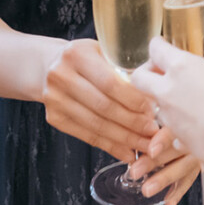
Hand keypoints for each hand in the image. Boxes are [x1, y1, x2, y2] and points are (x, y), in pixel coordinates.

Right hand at [39, 37, 159, 162]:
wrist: (48, 66)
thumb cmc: (86, 58)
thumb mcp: (102, 52)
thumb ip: (123, 69)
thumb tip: (155, 96)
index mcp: (77, 54)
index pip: (110, 83)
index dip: (133, 100)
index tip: (153, 110)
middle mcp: (62, 76)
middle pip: (104, 106)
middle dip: (133, 123)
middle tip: (154, 133)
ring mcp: (55, 99)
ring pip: (96, 125)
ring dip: (124, 139)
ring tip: (145, 146)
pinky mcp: (54, 118)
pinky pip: (87, 136)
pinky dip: (110, 146)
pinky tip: (127, 152)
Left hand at [126, 125, 201, 204]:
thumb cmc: (177, 124)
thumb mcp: (168, 118)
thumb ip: (152, 125)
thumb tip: (132, 126)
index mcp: (183, 124)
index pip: (172, 132)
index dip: (162, 141)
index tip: (151, 150)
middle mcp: (192, 140)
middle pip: (174, 152)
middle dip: (154, 163)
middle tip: (135, 171)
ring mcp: (196, 156)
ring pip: (182, 169)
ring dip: (163, 180)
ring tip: (147, 190)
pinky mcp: (196, 169)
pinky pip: (187, 183)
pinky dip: (177, 194)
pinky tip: (168, 204)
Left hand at [133, 34, 203, 170]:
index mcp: (180, 67)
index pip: (156, 49)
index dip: (157, 45)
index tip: (161, 45)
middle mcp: (168, 89)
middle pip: (140, 77)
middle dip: (145, 73)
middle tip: (159, 72)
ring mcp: (169, 115)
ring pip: (154, 104)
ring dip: (164, 99)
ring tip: (183, 98)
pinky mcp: (175, 136)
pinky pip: (170, 126)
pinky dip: (178, 122)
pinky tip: (194, 122)